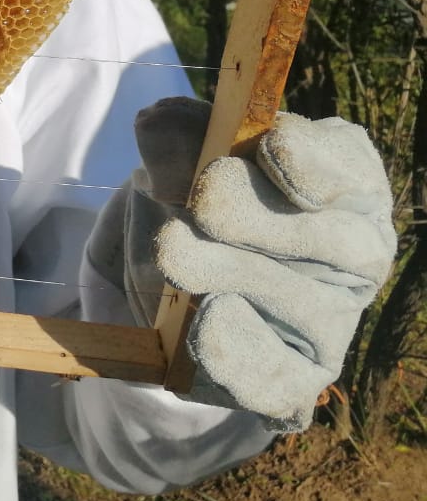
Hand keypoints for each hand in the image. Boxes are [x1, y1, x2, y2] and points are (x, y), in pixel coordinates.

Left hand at [87, 97, 395, 430]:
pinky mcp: (295, 379)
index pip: (351, 170)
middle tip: (204, 202)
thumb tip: (159, 121)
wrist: (147, 288)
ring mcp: (330, 321)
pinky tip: (204, 321)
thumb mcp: (168, 164)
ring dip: (234, 275)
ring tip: (171, 253)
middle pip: (341, 243)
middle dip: (264, 218)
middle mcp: (352, 255)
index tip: (272, 141)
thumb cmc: (179, 205)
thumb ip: (171, 140)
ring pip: (309, 307)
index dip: (318, 159)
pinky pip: (281, 379)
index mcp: (337, 185)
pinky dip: (240, 351)